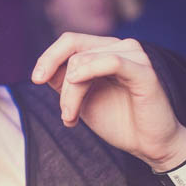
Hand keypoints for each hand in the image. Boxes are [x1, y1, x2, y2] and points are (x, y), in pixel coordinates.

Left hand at [31, 33, 185, 170]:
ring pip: (84, 62)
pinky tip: (77, 92)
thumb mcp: (81, 100)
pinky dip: (89, 73)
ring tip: (72, 119)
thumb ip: (64, 82)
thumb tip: (43, 70)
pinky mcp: (144, 71)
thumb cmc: (118, 121)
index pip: (70, 41)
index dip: (48, 57)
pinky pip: (111, 62)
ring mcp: (134, 56)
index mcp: (106, 51)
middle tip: (66, 116)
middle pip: (74, 54)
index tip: (36, 79)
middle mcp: (121, 47)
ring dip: (71, 94)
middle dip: (62, 87)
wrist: (149, 145)